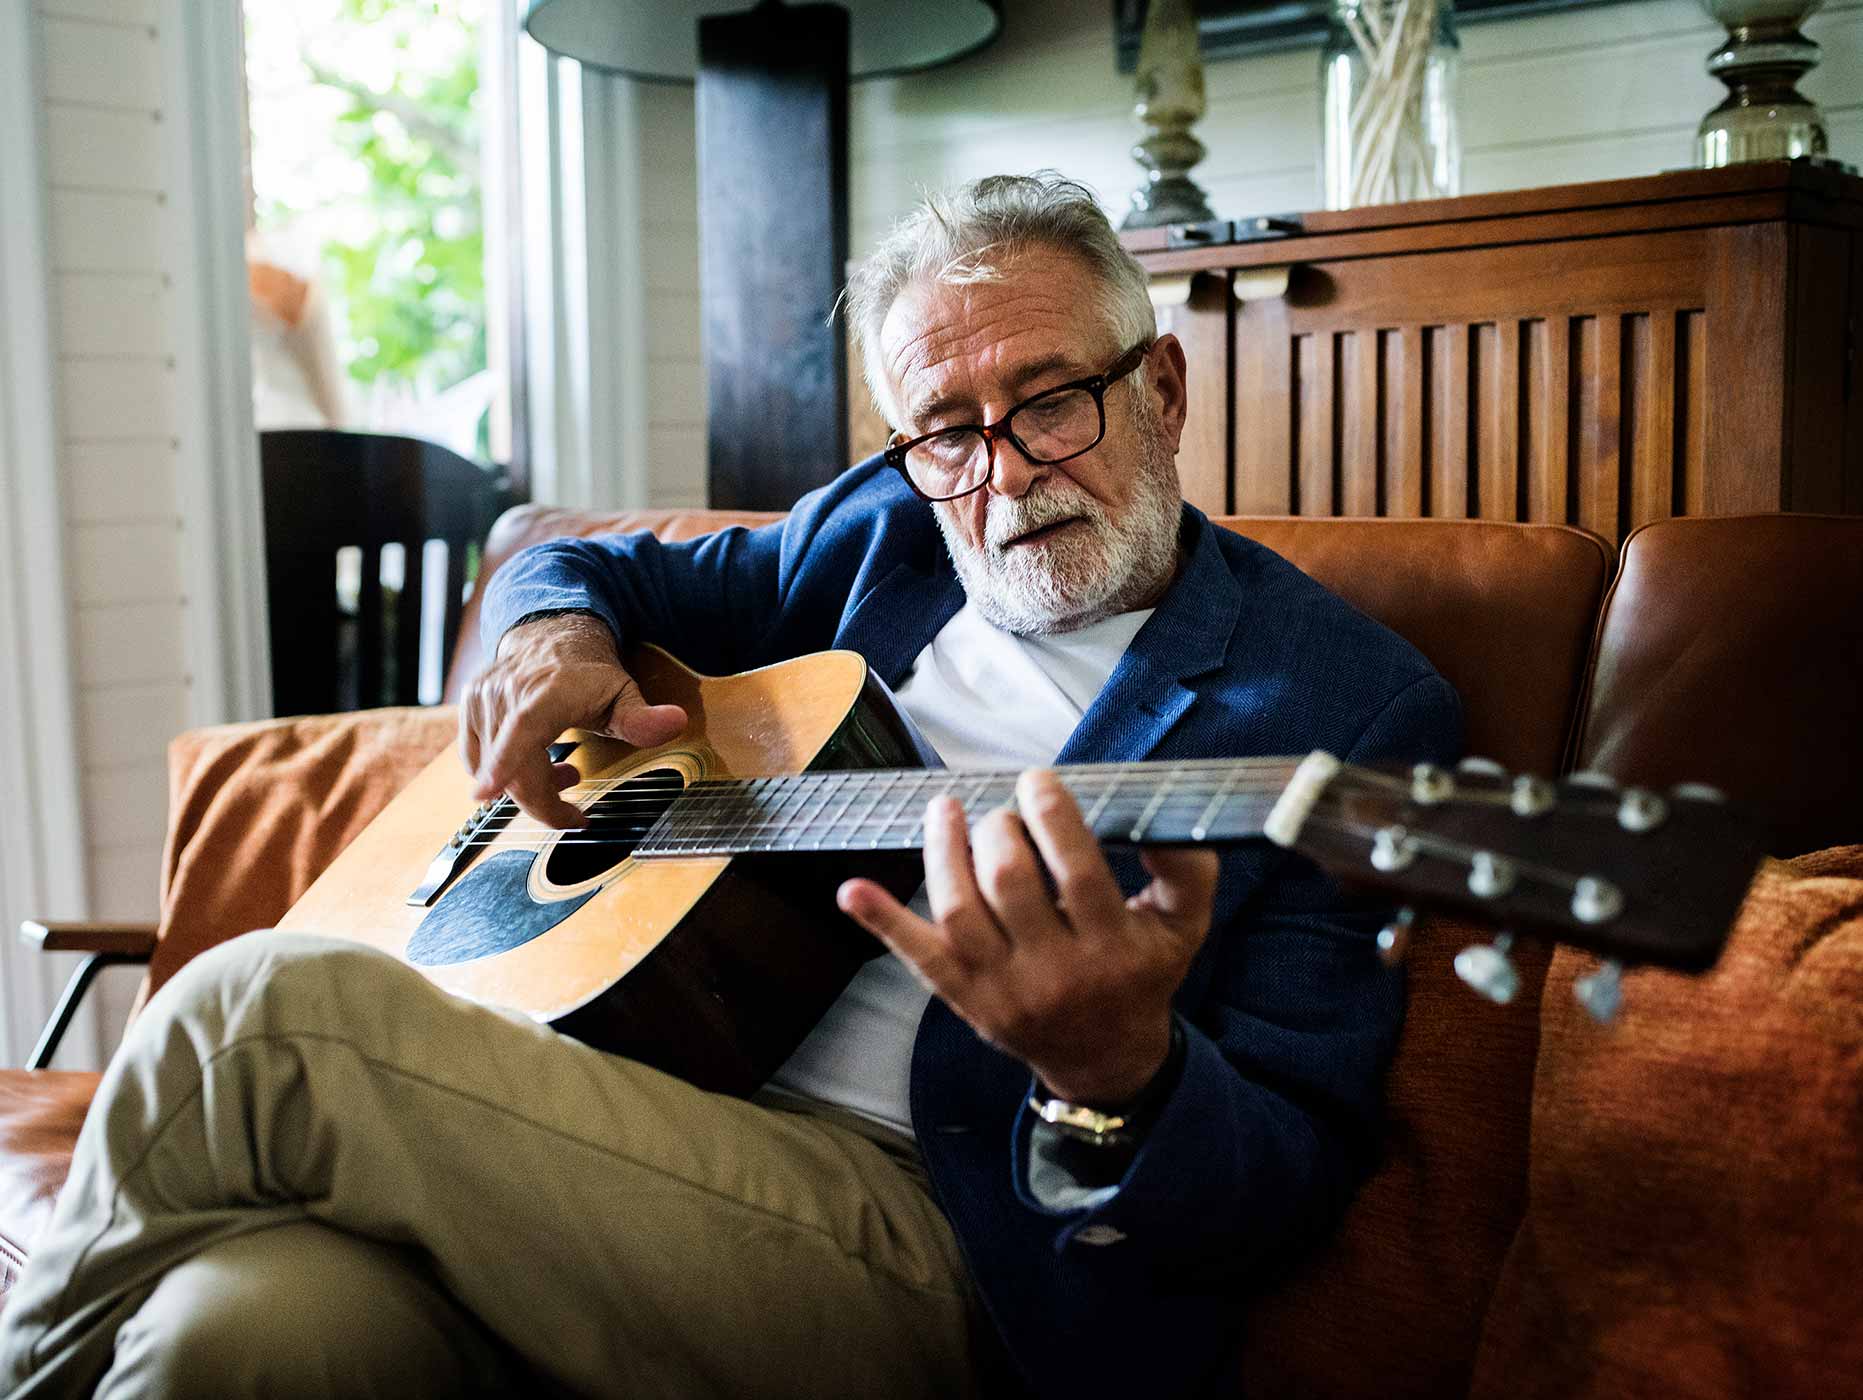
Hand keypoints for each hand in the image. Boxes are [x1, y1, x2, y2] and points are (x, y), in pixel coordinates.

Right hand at [458, 613, 686, 827]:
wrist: (551, 635)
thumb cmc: (588, 671)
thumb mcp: (624, 692)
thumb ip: (644, 717)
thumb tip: (675, 722)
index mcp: (547, 692)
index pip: (522, 729)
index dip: (504, 764)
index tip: (486, 793)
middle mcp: (508, 693)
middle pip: (512, 769)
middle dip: (543, 803)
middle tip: (574, 814)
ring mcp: (483, 701)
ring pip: (493, 769)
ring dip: (528, 786)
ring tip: (563, 771)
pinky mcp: (469, 709)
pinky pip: (476, 759)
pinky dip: (503, 772)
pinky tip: (533, 763)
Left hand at [836, 770, 1218, 1103]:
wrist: (1105, 1059)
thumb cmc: (1141, 975)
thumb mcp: (1183, 928)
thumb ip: (1187, 871)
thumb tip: (1165, 819)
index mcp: (1112, 948)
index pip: (1076, 870)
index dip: (1051, 815)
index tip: (1039, 780)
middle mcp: (1055, 972)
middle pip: (1010, 883)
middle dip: (999, 829)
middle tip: (1003, 813)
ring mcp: (1002, 988)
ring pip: (959, 911)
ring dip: (943, 851)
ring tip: (946, 811)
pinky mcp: (965, 998)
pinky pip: (918, 957)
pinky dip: (882, 921)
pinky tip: (852, 889)